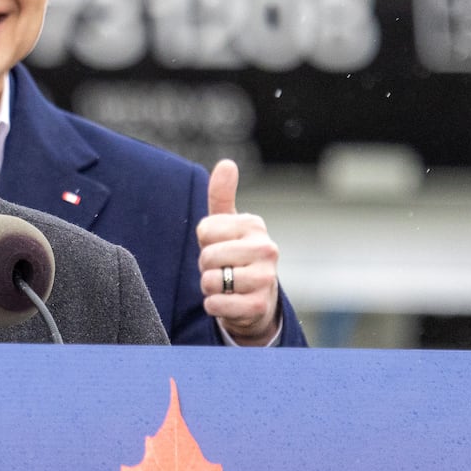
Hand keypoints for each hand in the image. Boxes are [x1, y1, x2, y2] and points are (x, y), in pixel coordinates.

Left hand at [195, 159, 281, 346]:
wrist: (257, 300)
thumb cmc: (236, 256)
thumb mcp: (229, 225)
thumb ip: (222, 196)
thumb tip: (226, 164)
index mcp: (255, 225)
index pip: (205, 230)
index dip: (204, 242)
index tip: (219, 246)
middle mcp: (266, 249)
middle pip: (207, 256)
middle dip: (206, 267)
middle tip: (221, 269)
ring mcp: (266, 278)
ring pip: (211, 281)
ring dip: (209, 288)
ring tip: (226, 285)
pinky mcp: (258, 305)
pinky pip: (216, 304)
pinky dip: (213, 306)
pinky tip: (228, 302)